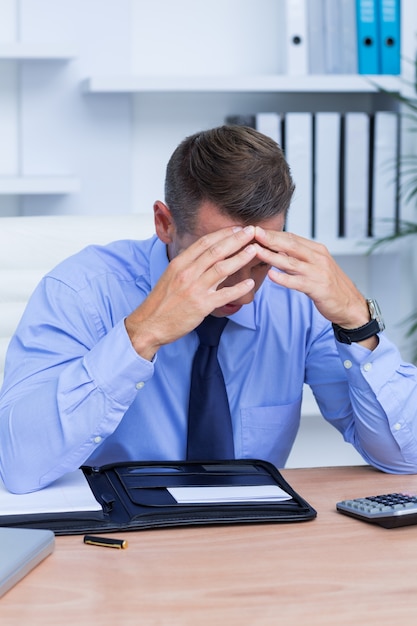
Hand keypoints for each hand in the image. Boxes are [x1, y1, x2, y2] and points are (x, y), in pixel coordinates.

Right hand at [125, 225, 256, 359]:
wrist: (150, 324)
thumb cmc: (161, 302)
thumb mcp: (170, 276)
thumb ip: (187, 265)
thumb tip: (205, 256)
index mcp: (179, 263)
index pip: (204, 242)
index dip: (223, 233)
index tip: (237, 228)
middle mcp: (187, 273)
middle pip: (216, 251)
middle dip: (236, 239)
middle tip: (252, 231)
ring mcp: (194, 289)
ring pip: (222, 268)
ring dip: (240, 258)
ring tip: (254, 250)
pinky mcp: (201, 306)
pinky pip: (224, 294)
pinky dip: (238, 288)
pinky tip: (250, 283)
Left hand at [253, 227, 370, 328]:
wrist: (350, 305)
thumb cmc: (330, 286)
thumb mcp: (314, 266)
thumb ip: (297, 258)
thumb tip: (276, 250)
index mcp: (316, 250)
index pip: (291, 238)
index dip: (273, 234)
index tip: (256, 229)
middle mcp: (318, 258)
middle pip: (290, 245)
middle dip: (270, 238)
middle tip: (253, 232)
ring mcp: (317, 272)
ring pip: (291, 262)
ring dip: (271, 256)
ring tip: (256, 251)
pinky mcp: (317, 288)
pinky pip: (297, 282)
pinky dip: (283, 279)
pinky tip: (270, 275)